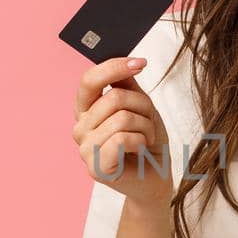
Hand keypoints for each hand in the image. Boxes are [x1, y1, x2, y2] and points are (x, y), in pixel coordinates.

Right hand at [72, 56, 173, 207]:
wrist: (156, 177)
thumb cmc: (147, 142)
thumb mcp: (141, 106)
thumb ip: (127, 84)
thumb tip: (128, 61)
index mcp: (86, 110)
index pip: (89, 80)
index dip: (113, 67)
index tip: (140, 63)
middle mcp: (80, 128)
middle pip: (115, 98)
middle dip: (143, 106)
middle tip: (148, 122)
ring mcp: (85, 149)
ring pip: (122, 118)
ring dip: (145, 127)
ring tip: (145, 139)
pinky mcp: (96, 167)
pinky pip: (122, 139)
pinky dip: (141, 141)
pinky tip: (140, 150)